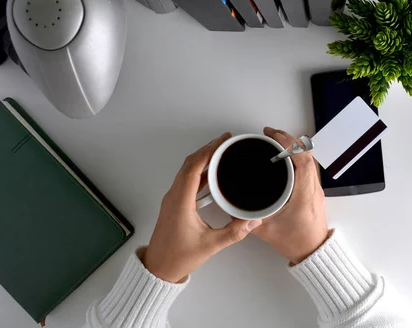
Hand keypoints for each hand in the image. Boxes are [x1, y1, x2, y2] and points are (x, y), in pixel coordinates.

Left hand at [143, 133, 262, 282]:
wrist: (158, 269)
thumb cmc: (178, 257)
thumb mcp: (210, 245)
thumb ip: (233, 233)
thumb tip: (252, 221)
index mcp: (180, 202)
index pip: (193, 168)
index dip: (208, 152)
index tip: (221, 142)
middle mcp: (174, 197)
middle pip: (189, 164)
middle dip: (207, 150)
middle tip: (224, 142)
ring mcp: (173, 200)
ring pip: (187, 171)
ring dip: (203, 160)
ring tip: (221, 153)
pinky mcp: (174, 205)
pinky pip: (186, 181)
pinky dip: (199, 172)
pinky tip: (212, 174)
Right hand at [252, 127, 328, 263]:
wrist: (315, 253)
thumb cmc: (297, 242)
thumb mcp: (267, 230)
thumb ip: (248, 217)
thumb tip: (232, 205)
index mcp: (304, 194)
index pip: (301, 160)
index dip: (288, 143)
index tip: (273, 135)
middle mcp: (313, 188)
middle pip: (307, 154)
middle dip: (288, 139)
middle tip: (271, 133)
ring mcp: (316, 189)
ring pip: (309, 159)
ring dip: (294, 147)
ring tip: (276, 141)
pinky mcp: (314, 192)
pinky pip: (309, 166)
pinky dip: (298, 156)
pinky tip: (285, 158)